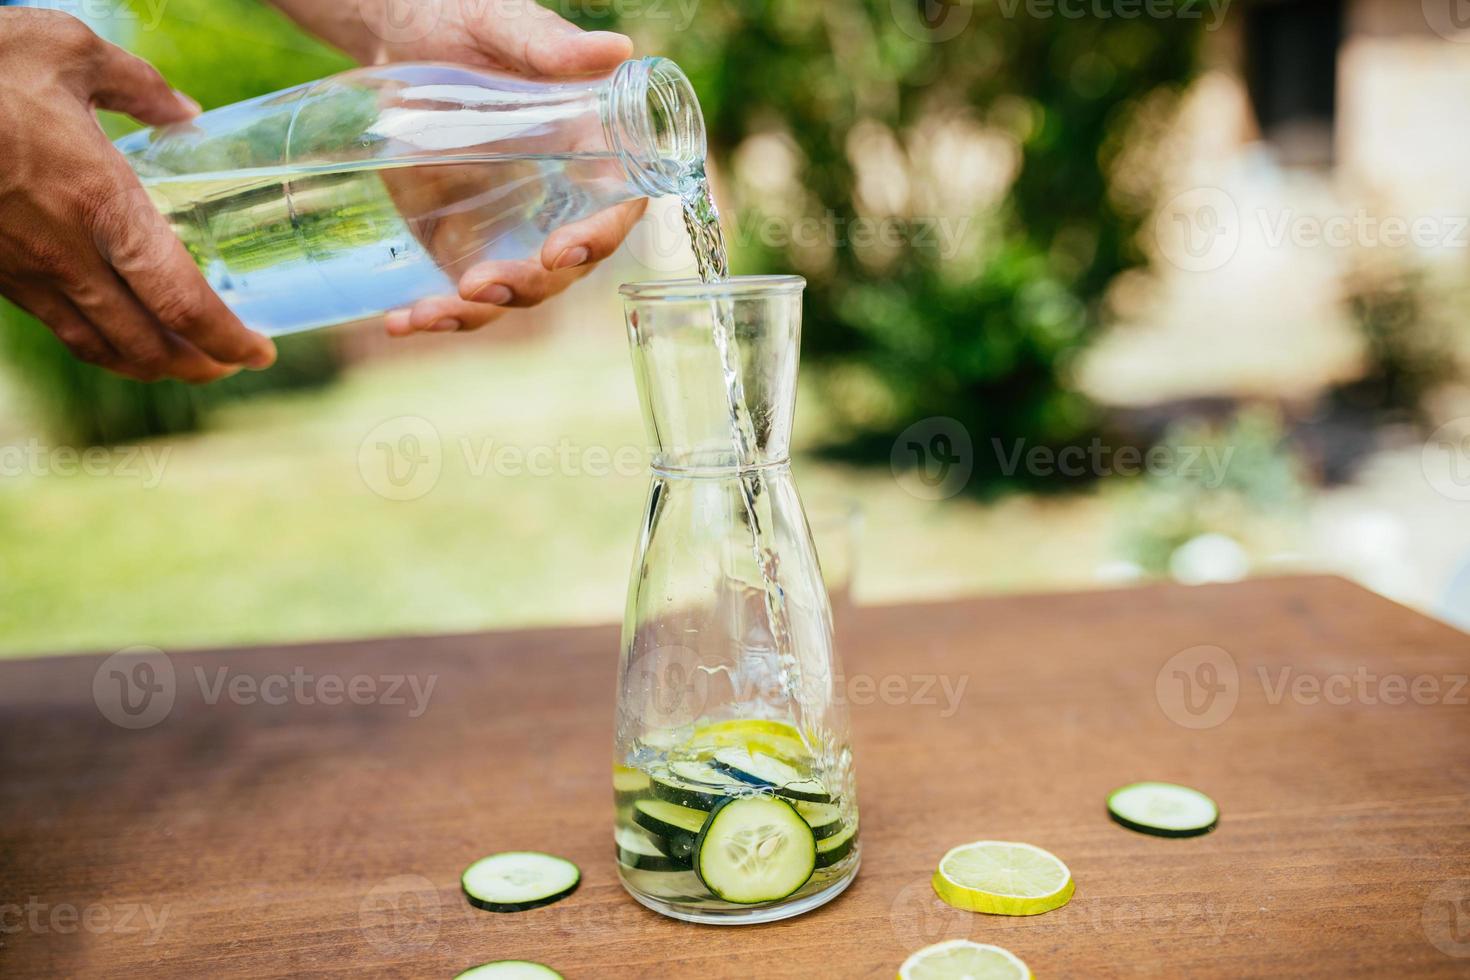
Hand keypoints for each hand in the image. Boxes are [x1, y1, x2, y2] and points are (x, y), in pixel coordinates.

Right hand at [0, 9, 275, 381]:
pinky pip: (58, 325)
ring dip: (150, 365)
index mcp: (102, 203)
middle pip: (146, 343)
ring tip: (184, 362)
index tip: (261, 352)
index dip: (227, 338)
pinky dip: (101, 343)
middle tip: (229, 365)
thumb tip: (185, 112)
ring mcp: (24, 268)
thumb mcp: (71, 51)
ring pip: (99, 345)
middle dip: (197, 366)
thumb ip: (138, 86)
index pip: (181, 299)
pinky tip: (118, 332)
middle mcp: (66, 251)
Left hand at [356, 0, 647, 334]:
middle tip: (477, 284)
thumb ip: (550, 47)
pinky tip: (399, 321)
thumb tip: (616, 50)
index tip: (559, 251)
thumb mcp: (502, 26)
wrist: (397, 31)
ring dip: (474, 314)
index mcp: (588, 155)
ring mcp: (508, 229)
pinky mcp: (460, 242)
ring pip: (508, 292)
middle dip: (525, 286)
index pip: (614, 213)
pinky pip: (456, 293)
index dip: (595, 240)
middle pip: (560, 269)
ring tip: (429, 313)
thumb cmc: (465, 18)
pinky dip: (430, 315)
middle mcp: (556, 203)